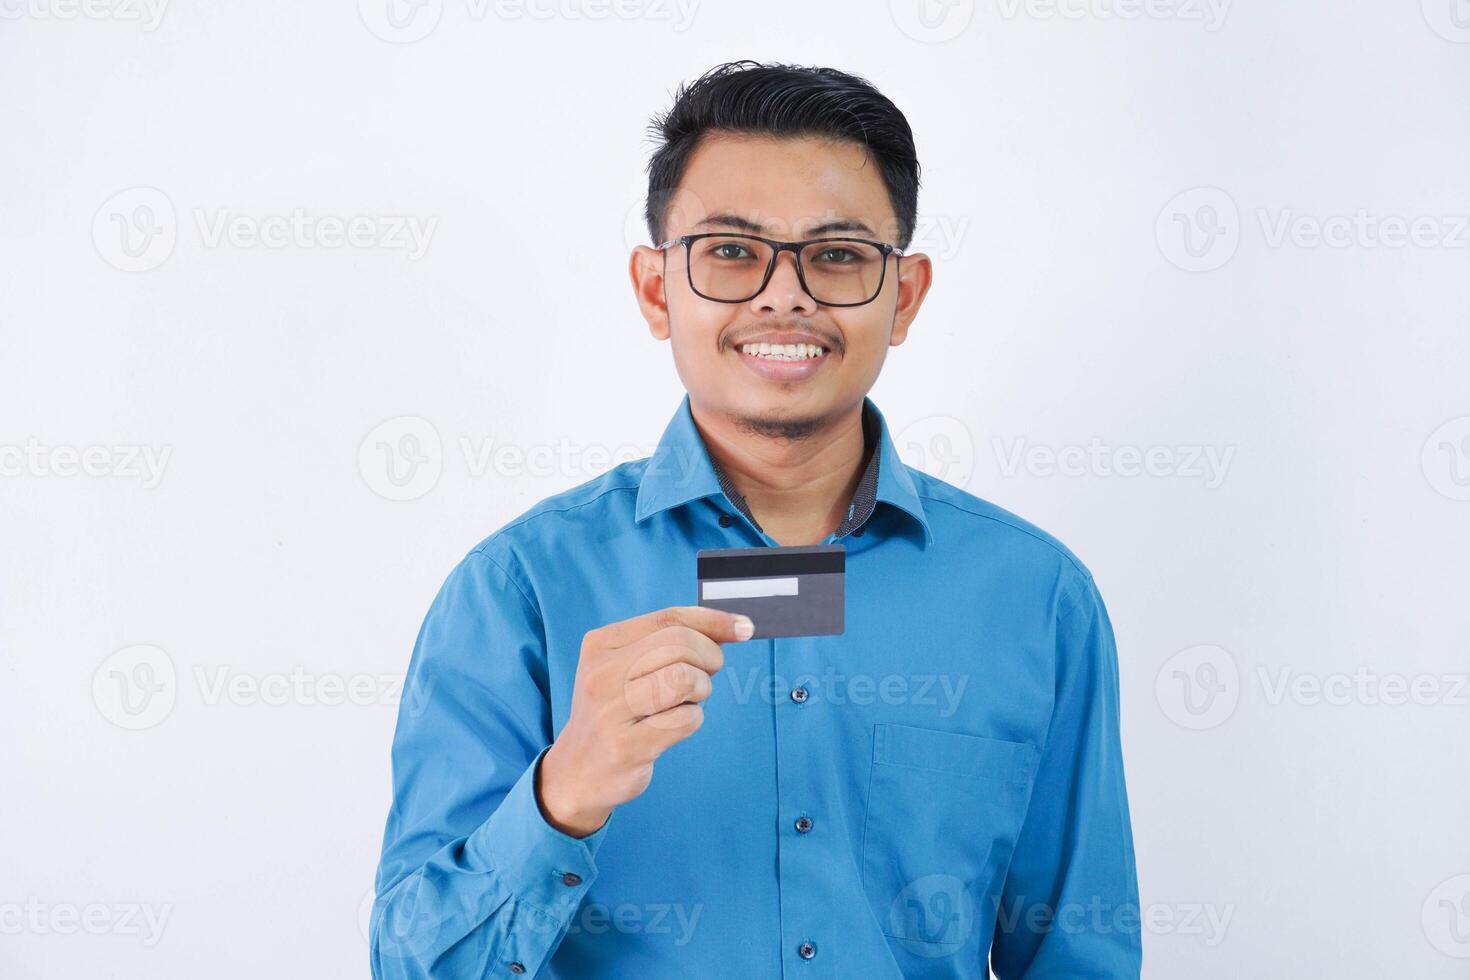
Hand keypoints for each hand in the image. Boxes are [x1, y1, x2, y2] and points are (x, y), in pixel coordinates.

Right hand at [535, 606, 753, 836]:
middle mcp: (601, 675)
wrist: (579, 770)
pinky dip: (692, 720)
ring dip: (701, 690)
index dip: (713, 621)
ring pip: (685, 679)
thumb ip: (673, 642)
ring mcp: (610, 712)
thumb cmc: (616, 711)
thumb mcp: (629, 666)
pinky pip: (686, 720)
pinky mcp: (625, 747)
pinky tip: (672, 727)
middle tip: (705, 676)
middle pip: (680, 645)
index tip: (743, 629)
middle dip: (709, 658)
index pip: (668, 619)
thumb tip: (736, 627)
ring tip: (686, 702)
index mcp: (601, 645)